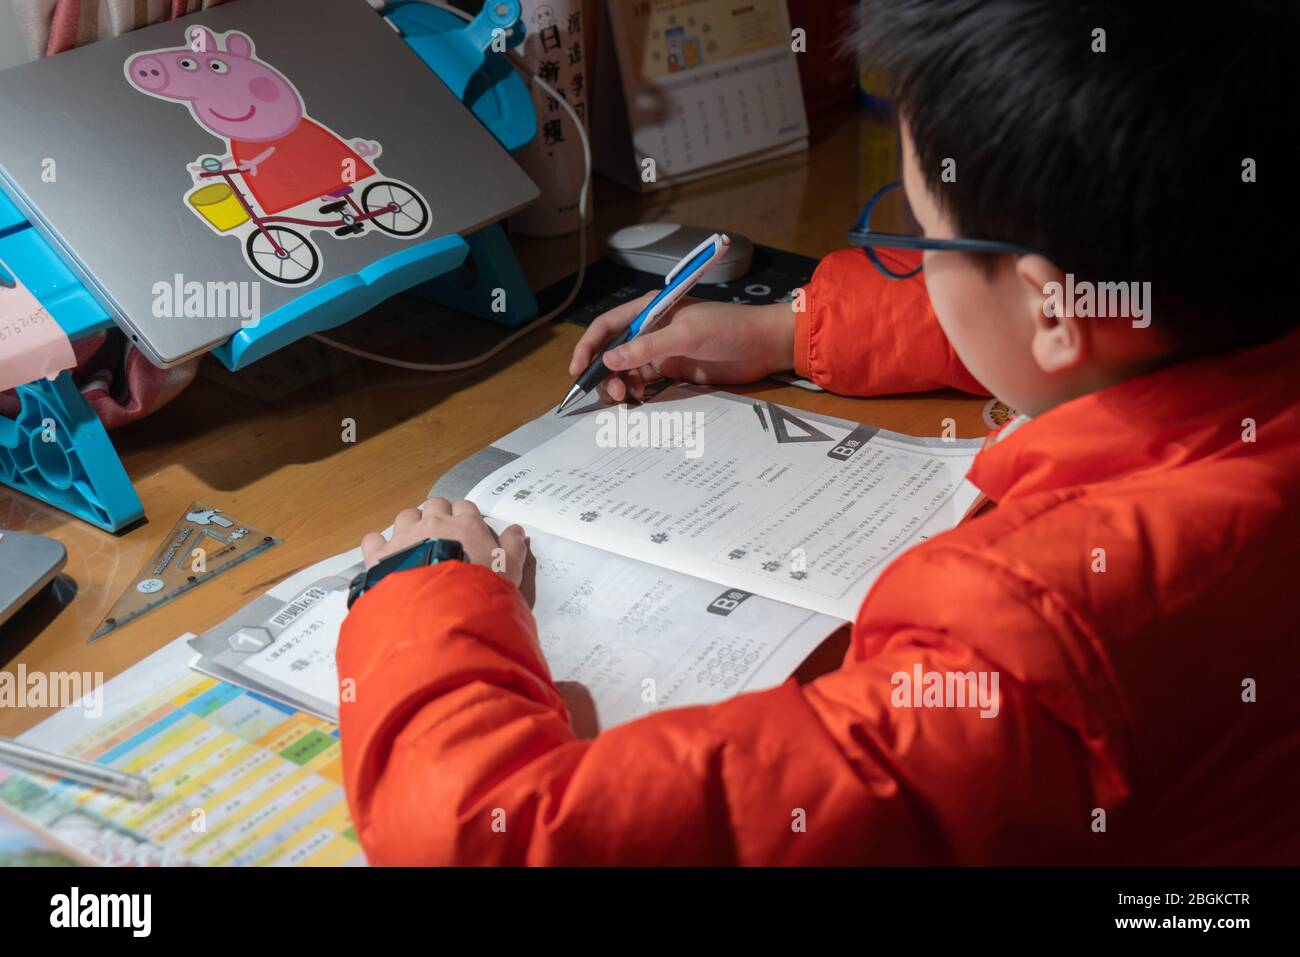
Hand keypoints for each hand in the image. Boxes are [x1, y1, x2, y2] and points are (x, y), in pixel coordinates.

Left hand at [360, 498, 533, 601]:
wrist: (441, 612)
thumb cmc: (479, 591)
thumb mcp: (509, 571)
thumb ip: (514, 547)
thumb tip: (517, 530)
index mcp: (466, 525)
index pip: (465, 507)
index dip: (465, 518)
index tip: (466, 532)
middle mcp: (434, 523)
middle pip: (435, 506)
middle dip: (437, 517)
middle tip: (441, 537)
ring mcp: (405, 536)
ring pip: (406, 516)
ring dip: (410, 526)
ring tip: (415, 546)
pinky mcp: (381, 555)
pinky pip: (374, 539)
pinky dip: (378, 545)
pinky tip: (384, 556)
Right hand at [569, 294, 796, 402]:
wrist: (763, 345)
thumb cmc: (728, 329)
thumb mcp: (686, 336)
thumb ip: (646, 348)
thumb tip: (608, 361)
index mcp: (649, 310)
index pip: (607, 326)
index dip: (588, 347)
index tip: (577, 371)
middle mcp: (650, 329)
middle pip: (612, 351)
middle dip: (603, 373)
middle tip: (612, 394)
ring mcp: (661, 351)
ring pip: (625, 370)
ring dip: (618, 385)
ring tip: (624, 399)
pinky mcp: (672, 369)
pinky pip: (643, 382)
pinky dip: (634, 392)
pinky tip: (634, 402)